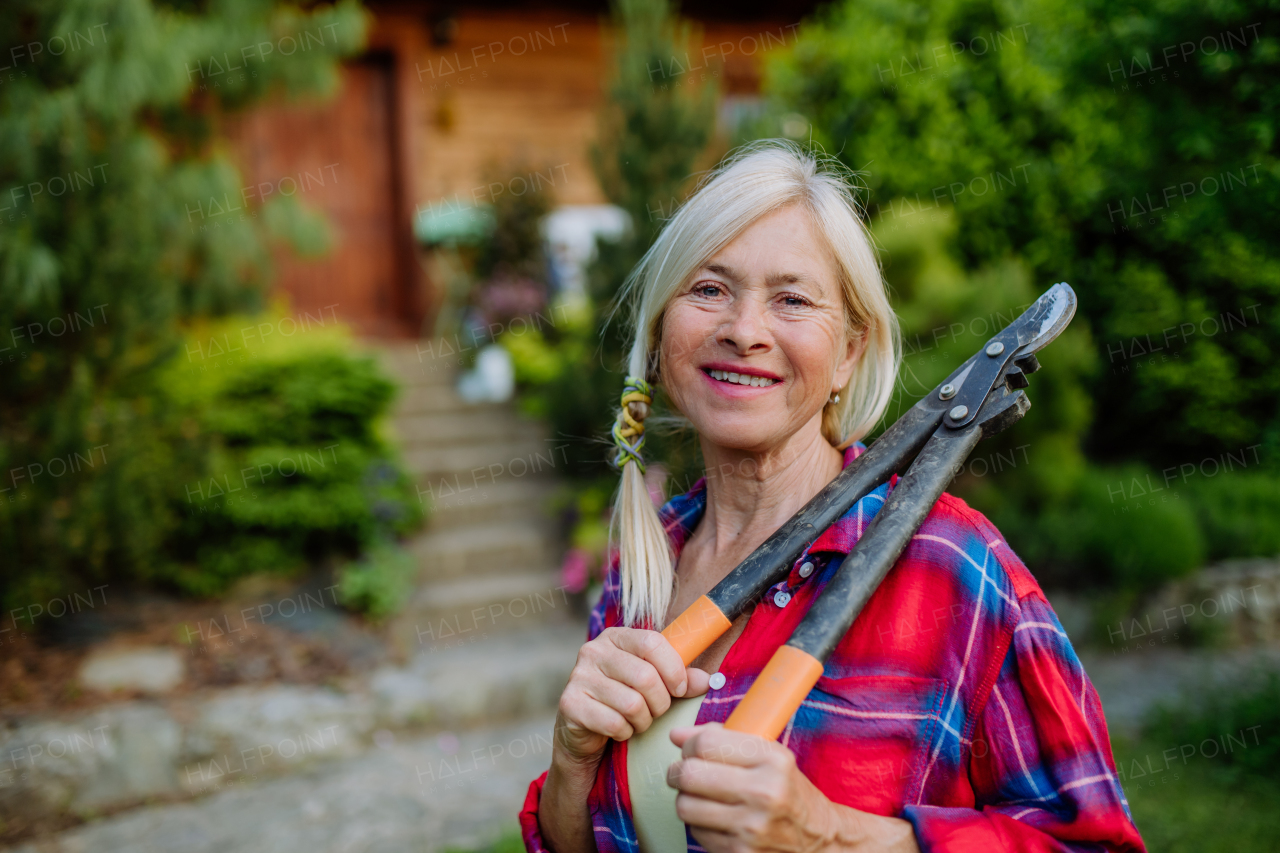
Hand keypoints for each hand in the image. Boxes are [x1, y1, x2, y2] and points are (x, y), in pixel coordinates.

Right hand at [554, 627, 710, 763]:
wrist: (585, 732)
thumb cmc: (624, 701)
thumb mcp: (654, 684)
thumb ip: (680, 678)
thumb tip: (708, 680)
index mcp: (615, 637)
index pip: (652, 642)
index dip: (674, 669)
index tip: (681, 689)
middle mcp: (593, 650)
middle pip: (645, 676)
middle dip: (660, 702)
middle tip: (656, 711)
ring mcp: (578, 676)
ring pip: (632, 703)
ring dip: (643, 720)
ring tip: (636, 720)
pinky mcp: (570, 704)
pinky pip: (614, 723)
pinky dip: (624, 732)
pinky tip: (618, 729)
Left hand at [668, 724, 919, 852]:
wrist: (820, 841)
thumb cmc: (790, 794)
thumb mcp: (769, 757)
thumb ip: (724, 741)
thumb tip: (677, 735)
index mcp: (773, 760)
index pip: (706, 743)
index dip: (689, 743)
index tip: (691, 748)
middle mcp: (764, 793)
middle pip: (690, 774)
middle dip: (678, 771)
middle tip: (684, 771)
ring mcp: (751, 827)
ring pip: (685, 805)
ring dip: (685, 798)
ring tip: (700, 795)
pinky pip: (696, 832)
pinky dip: (699, 823)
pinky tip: (715, 818)